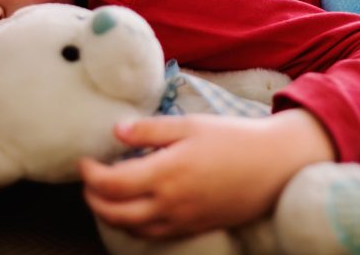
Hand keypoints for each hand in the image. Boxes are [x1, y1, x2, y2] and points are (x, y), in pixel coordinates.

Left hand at [79, 109, 335, 238]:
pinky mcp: (195, 227)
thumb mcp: (190, 125)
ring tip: (106, 195)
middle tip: (89, 181)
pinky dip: (135, 225)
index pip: (110, 184)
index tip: (85, 161)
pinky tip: (136, 209)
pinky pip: (154, 234)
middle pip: (114, 213)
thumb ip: (149, 130)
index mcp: (166, 173)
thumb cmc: (233, 138)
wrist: (274, 164)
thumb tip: (116, 132)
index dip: (90, 174)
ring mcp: (182, 220)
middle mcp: (170, 203)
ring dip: (110, 215)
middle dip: (92, 199)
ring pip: (132, 228)